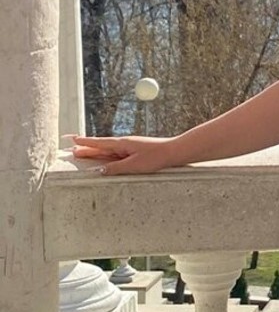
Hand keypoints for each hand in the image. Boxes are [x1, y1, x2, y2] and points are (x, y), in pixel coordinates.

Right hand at [62, 134, 177, 175]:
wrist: (174, 153)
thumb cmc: (156, 157)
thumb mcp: (133, 165)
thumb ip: (115, 168)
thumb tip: (99, 171)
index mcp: (122, 144)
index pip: (99, 143)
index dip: (85, 142)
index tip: (72, 139)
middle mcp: (124, 144)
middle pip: (101, 147)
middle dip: (86, 148)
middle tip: (71, 150)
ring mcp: (129, 149)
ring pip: (108, 152)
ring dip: (94, 153)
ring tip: (81, 154)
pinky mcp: (135, 154)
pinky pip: (116, 156)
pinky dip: (106, 158)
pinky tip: (104, 161)